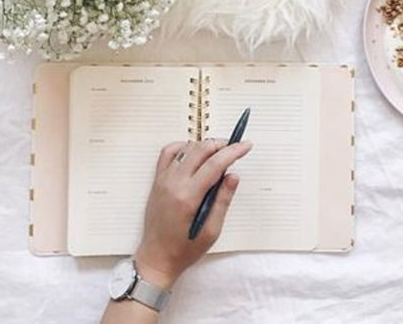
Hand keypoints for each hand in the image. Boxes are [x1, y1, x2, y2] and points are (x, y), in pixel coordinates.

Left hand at [135, 139, 252, 288]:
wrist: (156, 258)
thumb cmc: (183, 249)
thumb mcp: (211, 231)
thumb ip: (222, 201)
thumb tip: (233, 176)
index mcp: (188, 197)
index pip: (214, 164)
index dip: (233, 152)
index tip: (246, 145)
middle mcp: (173, 184)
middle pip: (200, 150)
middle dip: (221, 145)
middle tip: (235, 149)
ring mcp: (163, 180)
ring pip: (186, 149)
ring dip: (204, 146)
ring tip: (219, 154)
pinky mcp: (157, 181)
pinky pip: (168, 153)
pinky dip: (183, 147)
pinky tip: (194, 154)